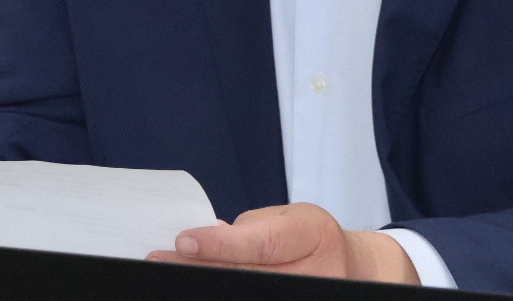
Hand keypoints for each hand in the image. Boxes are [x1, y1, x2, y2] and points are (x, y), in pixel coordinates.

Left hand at [145, 202, 419, 283]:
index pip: (262, 243)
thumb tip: (200, 242)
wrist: (351, 268)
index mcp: (315, 234)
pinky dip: (224, 293)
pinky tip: (201, 285)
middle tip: (160, 261)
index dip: (219, 244)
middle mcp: (319, 274)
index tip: (182, 241)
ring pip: (248, 294)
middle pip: (249, 276)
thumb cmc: (311, 238)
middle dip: (201, 268)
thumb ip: (247, 231)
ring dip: (206, 284)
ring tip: (173, 274)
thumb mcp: (286, 219)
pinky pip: (252, 300)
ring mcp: (311, 297)